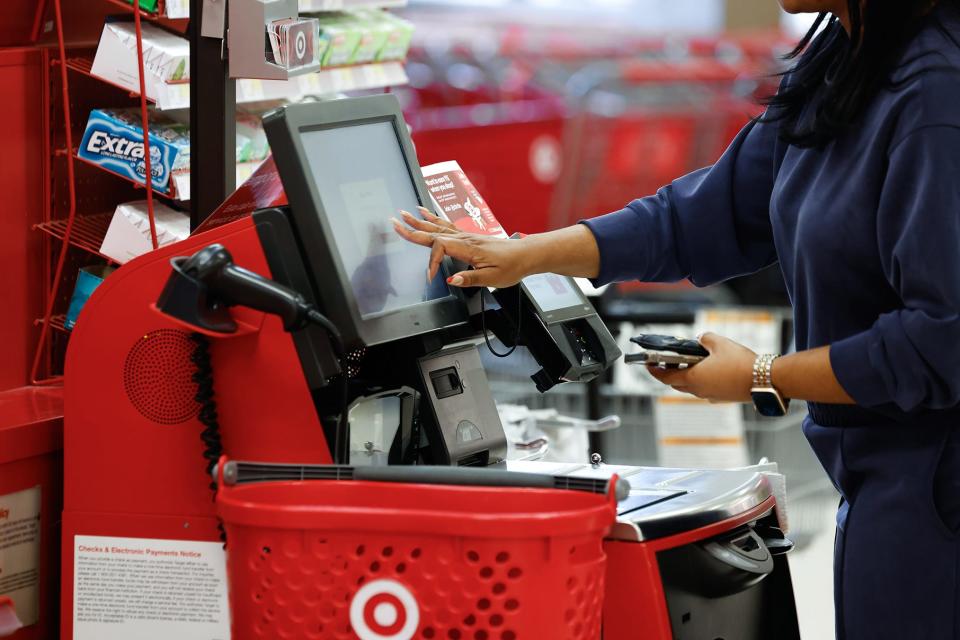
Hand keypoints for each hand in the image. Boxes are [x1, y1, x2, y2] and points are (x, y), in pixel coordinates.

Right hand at [391, 207, 531, 287]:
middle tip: (395, 222)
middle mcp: (465, 238)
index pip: (440, 248)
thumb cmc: (511, 266)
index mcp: (468, 248)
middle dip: (413, 228)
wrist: (526, 255)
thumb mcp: (492, 278)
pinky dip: (434, 219)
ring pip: (438, 227)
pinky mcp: (469, 236)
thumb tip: (451, 280)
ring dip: (420, 221)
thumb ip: (470, 278)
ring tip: (405, 214)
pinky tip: (426, 214)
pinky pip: (446, 226)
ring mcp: (466, 235)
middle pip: (433, 232)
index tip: (430, 277)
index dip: (431, 262)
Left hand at [647, 333, 755, 402]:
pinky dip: (702, 380)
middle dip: (669, 373)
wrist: (764, 381)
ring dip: (687, 376)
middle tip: (667, 361)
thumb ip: (705, 339)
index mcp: (693, 378)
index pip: (665, 377)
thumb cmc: (741, 363)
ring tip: (690, 362)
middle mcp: (699, 391)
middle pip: (676, 383)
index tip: (647, 365)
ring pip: (691, 387)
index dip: (654, 371)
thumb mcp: (719, 342)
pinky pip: (705, 390)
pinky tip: (710, 369)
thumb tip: (701, 339)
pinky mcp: (722, 398)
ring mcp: (710, 397)